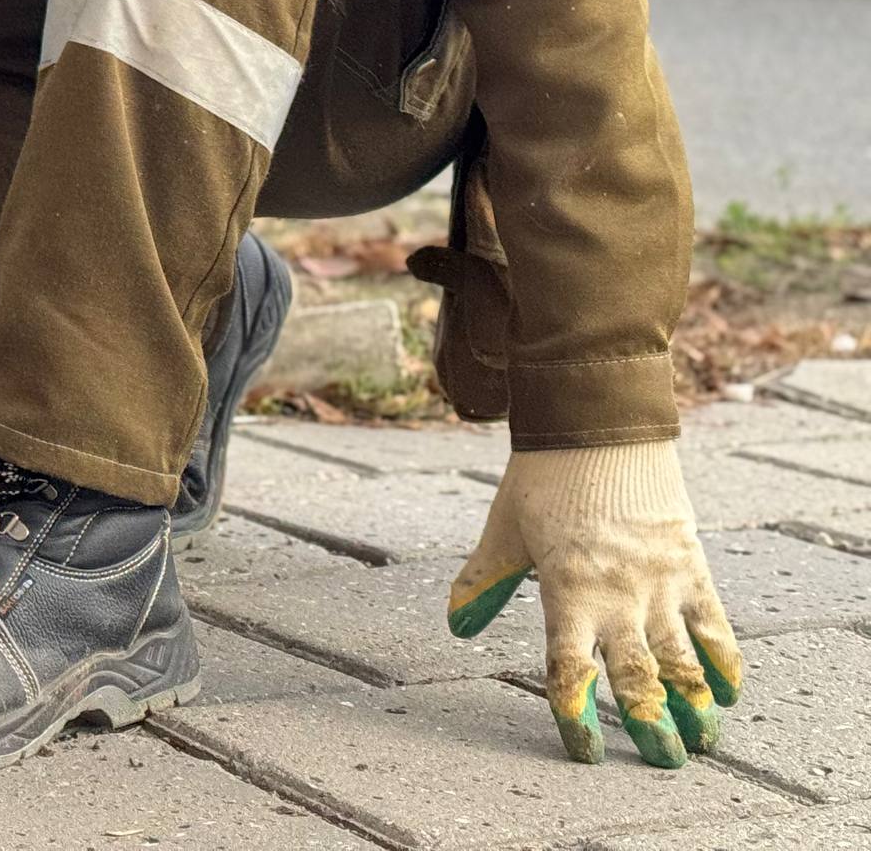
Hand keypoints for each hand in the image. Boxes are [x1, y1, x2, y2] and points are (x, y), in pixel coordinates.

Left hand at [449, 441, 741, 767]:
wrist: (599, 424)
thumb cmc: (544, 479)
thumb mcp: (505, 531)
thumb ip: (483, 581)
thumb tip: (457, 628)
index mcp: (566, 591)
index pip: (569, 671)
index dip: (576, 716)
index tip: (587, 753)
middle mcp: (616, 595)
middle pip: (638, 678)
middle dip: (652, 727)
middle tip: (664, 763)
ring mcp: (659, 583)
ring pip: (684, 662)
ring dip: (695, 707)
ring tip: (703, 743)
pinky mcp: (691, 565)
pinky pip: (715, 625)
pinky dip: (725, 662)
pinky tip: (730, 693)